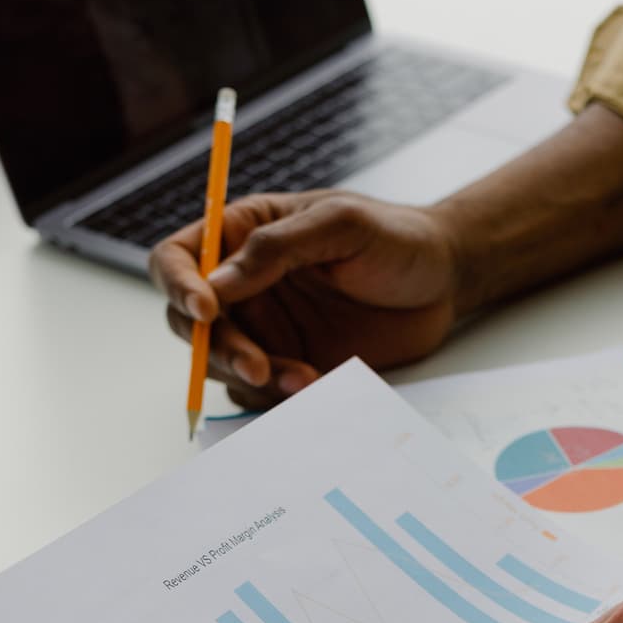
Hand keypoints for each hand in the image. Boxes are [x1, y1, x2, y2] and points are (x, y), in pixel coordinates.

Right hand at [150, 191, 459, 408]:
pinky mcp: (289, 364)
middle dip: (218, 349)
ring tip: (308, 378)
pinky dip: (279, 398)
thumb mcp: (341, 224)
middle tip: (259, 366)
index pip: (179, 259)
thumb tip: (219, 282)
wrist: (443, 284)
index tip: (205, 312)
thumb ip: (278, 247)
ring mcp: (265, 329)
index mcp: (244, 234)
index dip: (179, 286)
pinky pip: (260, 393)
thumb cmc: (397, 239)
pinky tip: (317, 384)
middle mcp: (244, 284)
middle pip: (190, 324)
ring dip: (256, 379)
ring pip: (222, 366)